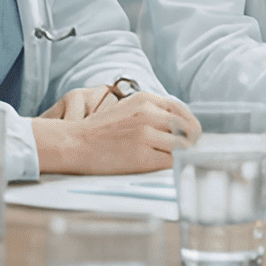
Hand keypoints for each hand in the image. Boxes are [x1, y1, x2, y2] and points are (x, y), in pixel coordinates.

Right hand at [33, 87, 197, 174]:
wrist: (75, 143)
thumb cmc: (100, 130)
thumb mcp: (127, 109)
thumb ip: (151, 112)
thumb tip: (179, 125)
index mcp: (145, 99)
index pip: (182, 110)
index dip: (190, 124)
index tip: (190, 134)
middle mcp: (148, 114)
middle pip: (188, 128)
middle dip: (191, 141)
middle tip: (186, 150)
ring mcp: (145, 135)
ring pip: (183, 147)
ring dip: (181, 155)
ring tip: (171, 159)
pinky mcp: (142, 156)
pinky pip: (171, 162)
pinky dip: (171, 166)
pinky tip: (162, 165)